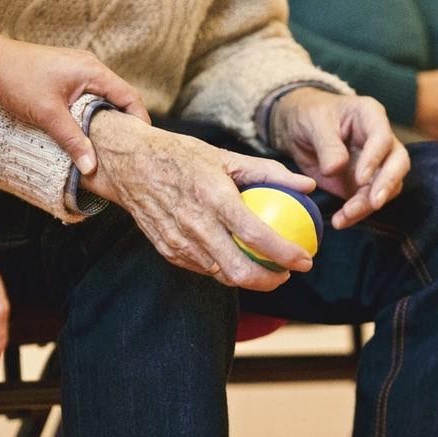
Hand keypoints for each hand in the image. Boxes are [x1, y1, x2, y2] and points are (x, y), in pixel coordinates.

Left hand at [0, 40, 149, 174]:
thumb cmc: (17, 80)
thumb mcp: (48, 115)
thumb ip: (73, 141)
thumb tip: (91, 167)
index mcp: (93, 71)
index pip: (129, 96)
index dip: (139, 120)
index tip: (142, 144)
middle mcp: (90, 67)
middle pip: (119, 97)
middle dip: (124, 123)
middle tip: (127, 149)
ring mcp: (78, 69)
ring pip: (102, 97)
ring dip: (106, 119)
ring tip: (108, 145)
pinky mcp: (66, 75)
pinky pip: (88, 95)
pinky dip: (91, 113)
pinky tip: (85, 130)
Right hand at [81, 110, 316, 290]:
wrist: (129, 164)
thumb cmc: (180, 156)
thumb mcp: (225, 156)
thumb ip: (269, 172)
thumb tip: (308, 185)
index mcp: (213, 197)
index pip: (256, 235)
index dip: (286, 254)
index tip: (305, 260)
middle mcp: (195, 224)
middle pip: (239, 271)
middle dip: (271, 281)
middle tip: (287, 273)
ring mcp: (178, 242)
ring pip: (221, 275)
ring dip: (248, 278)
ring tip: (265, 268)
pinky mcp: (168, 250)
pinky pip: (203, 268)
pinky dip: (223, 268)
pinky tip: (235, 258)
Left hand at [270, 88, 409, 229]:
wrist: (298, 128)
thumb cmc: (309, 116)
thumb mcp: (313, 123)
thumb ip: (327, 145)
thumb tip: (335, 169)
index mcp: (370, 115)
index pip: (382, 137)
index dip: (375, 158)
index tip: (360, 178)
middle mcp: (380, 140)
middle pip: (398, 163)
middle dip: (387, 184)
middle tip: (374, 203)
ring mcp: (376, 163)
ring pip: (386, 186)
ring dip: (368, 204)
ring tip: (345, 216)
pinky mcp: (364, 183)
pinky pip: (368, 200)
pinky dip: (357, 213)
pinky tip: (341, 221)